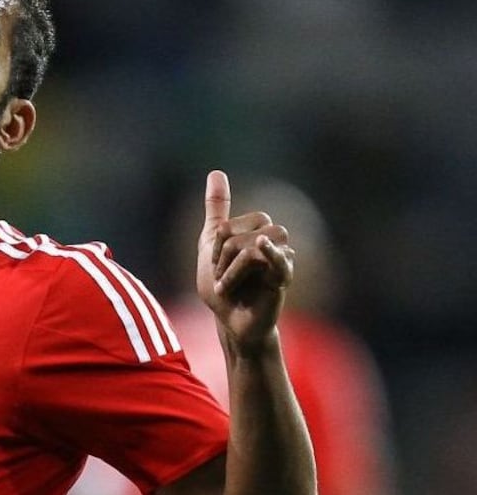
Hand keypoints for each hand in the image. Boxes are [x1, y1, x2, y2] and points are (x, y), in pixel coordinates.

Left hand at [196, 170, 295, 351]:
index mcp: (255, 230)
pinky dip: (270, 251)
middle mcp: (272, 241)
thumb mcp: (211, 243)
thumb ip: (217, 208)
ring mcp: (280, 258)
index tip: (214, 266)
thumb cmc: (222, 285)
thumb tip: (216, 172)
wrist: (229, 322)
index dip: (217, 245)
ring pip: (253, 244)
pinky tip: (262, 244)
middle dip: (223, 255)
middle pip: (244, 231)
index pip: (231, 224)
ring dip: (232, 268)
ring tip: (228, 287)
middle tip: (221, 278)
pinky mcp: (283, 278)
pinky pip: (280, 260)